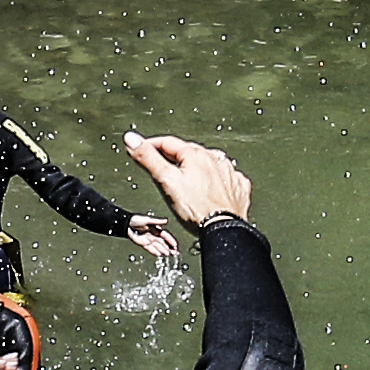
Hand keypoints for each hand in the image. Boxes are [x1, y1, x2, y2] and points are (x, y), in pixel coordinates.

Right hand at [119, 132, 250, 229]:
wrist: (223, 230)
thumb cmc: (196, 210)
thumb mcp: (165, 181)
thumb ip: (147, 158)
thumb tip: (132, 138)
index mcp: (195, 154)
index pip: (167, 142)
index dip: (151, 145)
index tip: (142, 149)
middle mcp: (215, 159)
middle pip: (188, 154)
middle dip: (173, 158)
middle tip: (161, 167)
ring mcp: (228, 173)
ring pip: (208, 165)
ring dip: (196, 169)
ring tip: (186, 180)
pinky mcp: (237, 188)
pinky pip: (225, 179)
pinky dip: (215, 182)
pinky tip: (209, 190)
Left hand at [124, 218, 179, 260]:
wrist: (126, 224)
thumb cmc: (137, 220)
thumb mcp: (147, 219)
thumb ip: (157, 221)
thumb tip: (166, 221)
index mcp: (156, 229)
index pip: (165, 235)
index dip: (170, 240)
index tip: (175, 245)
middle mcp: (153, 235)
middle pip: (162, 242)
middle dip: (169, 247)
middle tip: (174, 252)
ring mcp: (148, 240)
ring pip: (157, 246)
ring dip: (163, 250)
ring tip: (168, 254)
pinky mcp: (142, 243)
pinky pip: (149, 248)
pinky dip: (154, 251)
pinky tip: (159, 254)